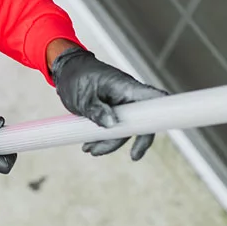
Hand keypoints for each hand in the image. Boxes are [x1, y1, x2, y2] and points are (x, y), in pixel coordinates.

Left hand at [50, 46, 167, 159]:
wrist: (66, 71)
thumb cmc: (76, 77)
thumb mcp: (83, 96)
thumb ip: (97, 110)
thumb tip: (112, 124)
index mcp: (126, 87)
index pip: (153, 99)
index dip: (160, 116)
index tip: (146, 138)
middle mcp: (128, 96)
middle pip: (138, 122)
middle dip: (123, 140)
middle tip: (120, 155)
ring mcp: (121, 104)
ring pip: (123, 128)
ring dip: (108, 142)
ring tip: (89, 149)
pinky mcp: (112, 110)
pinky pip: (114, 126)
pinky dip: (103, 137)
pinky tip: (90, 145)